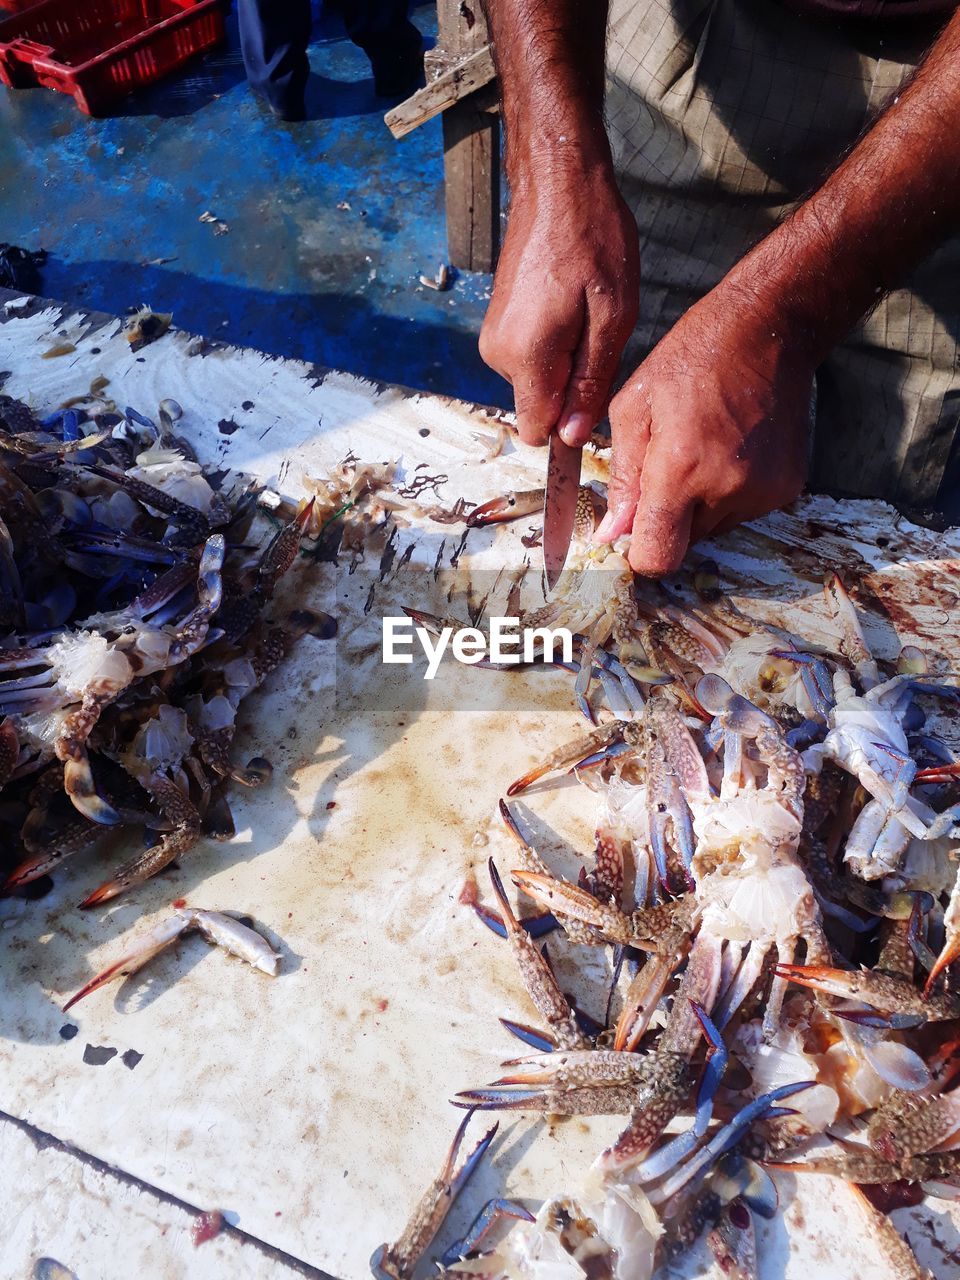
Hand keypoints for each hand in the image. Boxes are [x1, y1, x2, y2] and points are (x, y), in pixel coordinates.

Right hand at [480, 167, 639, 447]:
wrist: (555, 184)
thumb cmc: (592, 239)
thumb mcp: (612, 315)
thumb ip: (591, 381)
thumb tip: (573, 436)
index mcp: (526, 357)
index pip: (538, 431)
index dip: (569, 427)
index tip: (593, 396)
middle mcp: (498, 355)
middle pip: (539, 405)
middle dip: (571, 387)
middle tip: (598, 334)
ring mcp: (493, 338)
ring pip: (535, 382)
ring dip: (565, 362)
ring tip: (584, 313)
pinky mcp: (496, 325)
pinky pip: (528, 359)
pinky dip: (552, 346)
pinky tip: (568, 307)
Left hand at [595, 278, 814, 574]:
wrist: (768, 331)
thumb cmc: (691, 360)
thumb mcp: (633, 408)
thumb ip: (621, 478)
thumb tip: (612, 533)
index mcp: (681, 471)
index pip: (657, 558)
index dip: (639, 551)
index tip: (633, 529)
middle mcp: (726, 490)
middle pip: (683, 544)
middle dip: (667, 519)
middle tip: (667, 468)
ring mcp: (762, 492)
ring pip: (712, 529)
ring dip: (697, 505)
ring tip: (700, 450)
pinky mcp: (786, 488)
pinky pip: (742, 511)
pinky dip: (728, 493)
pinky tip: (727, 449)